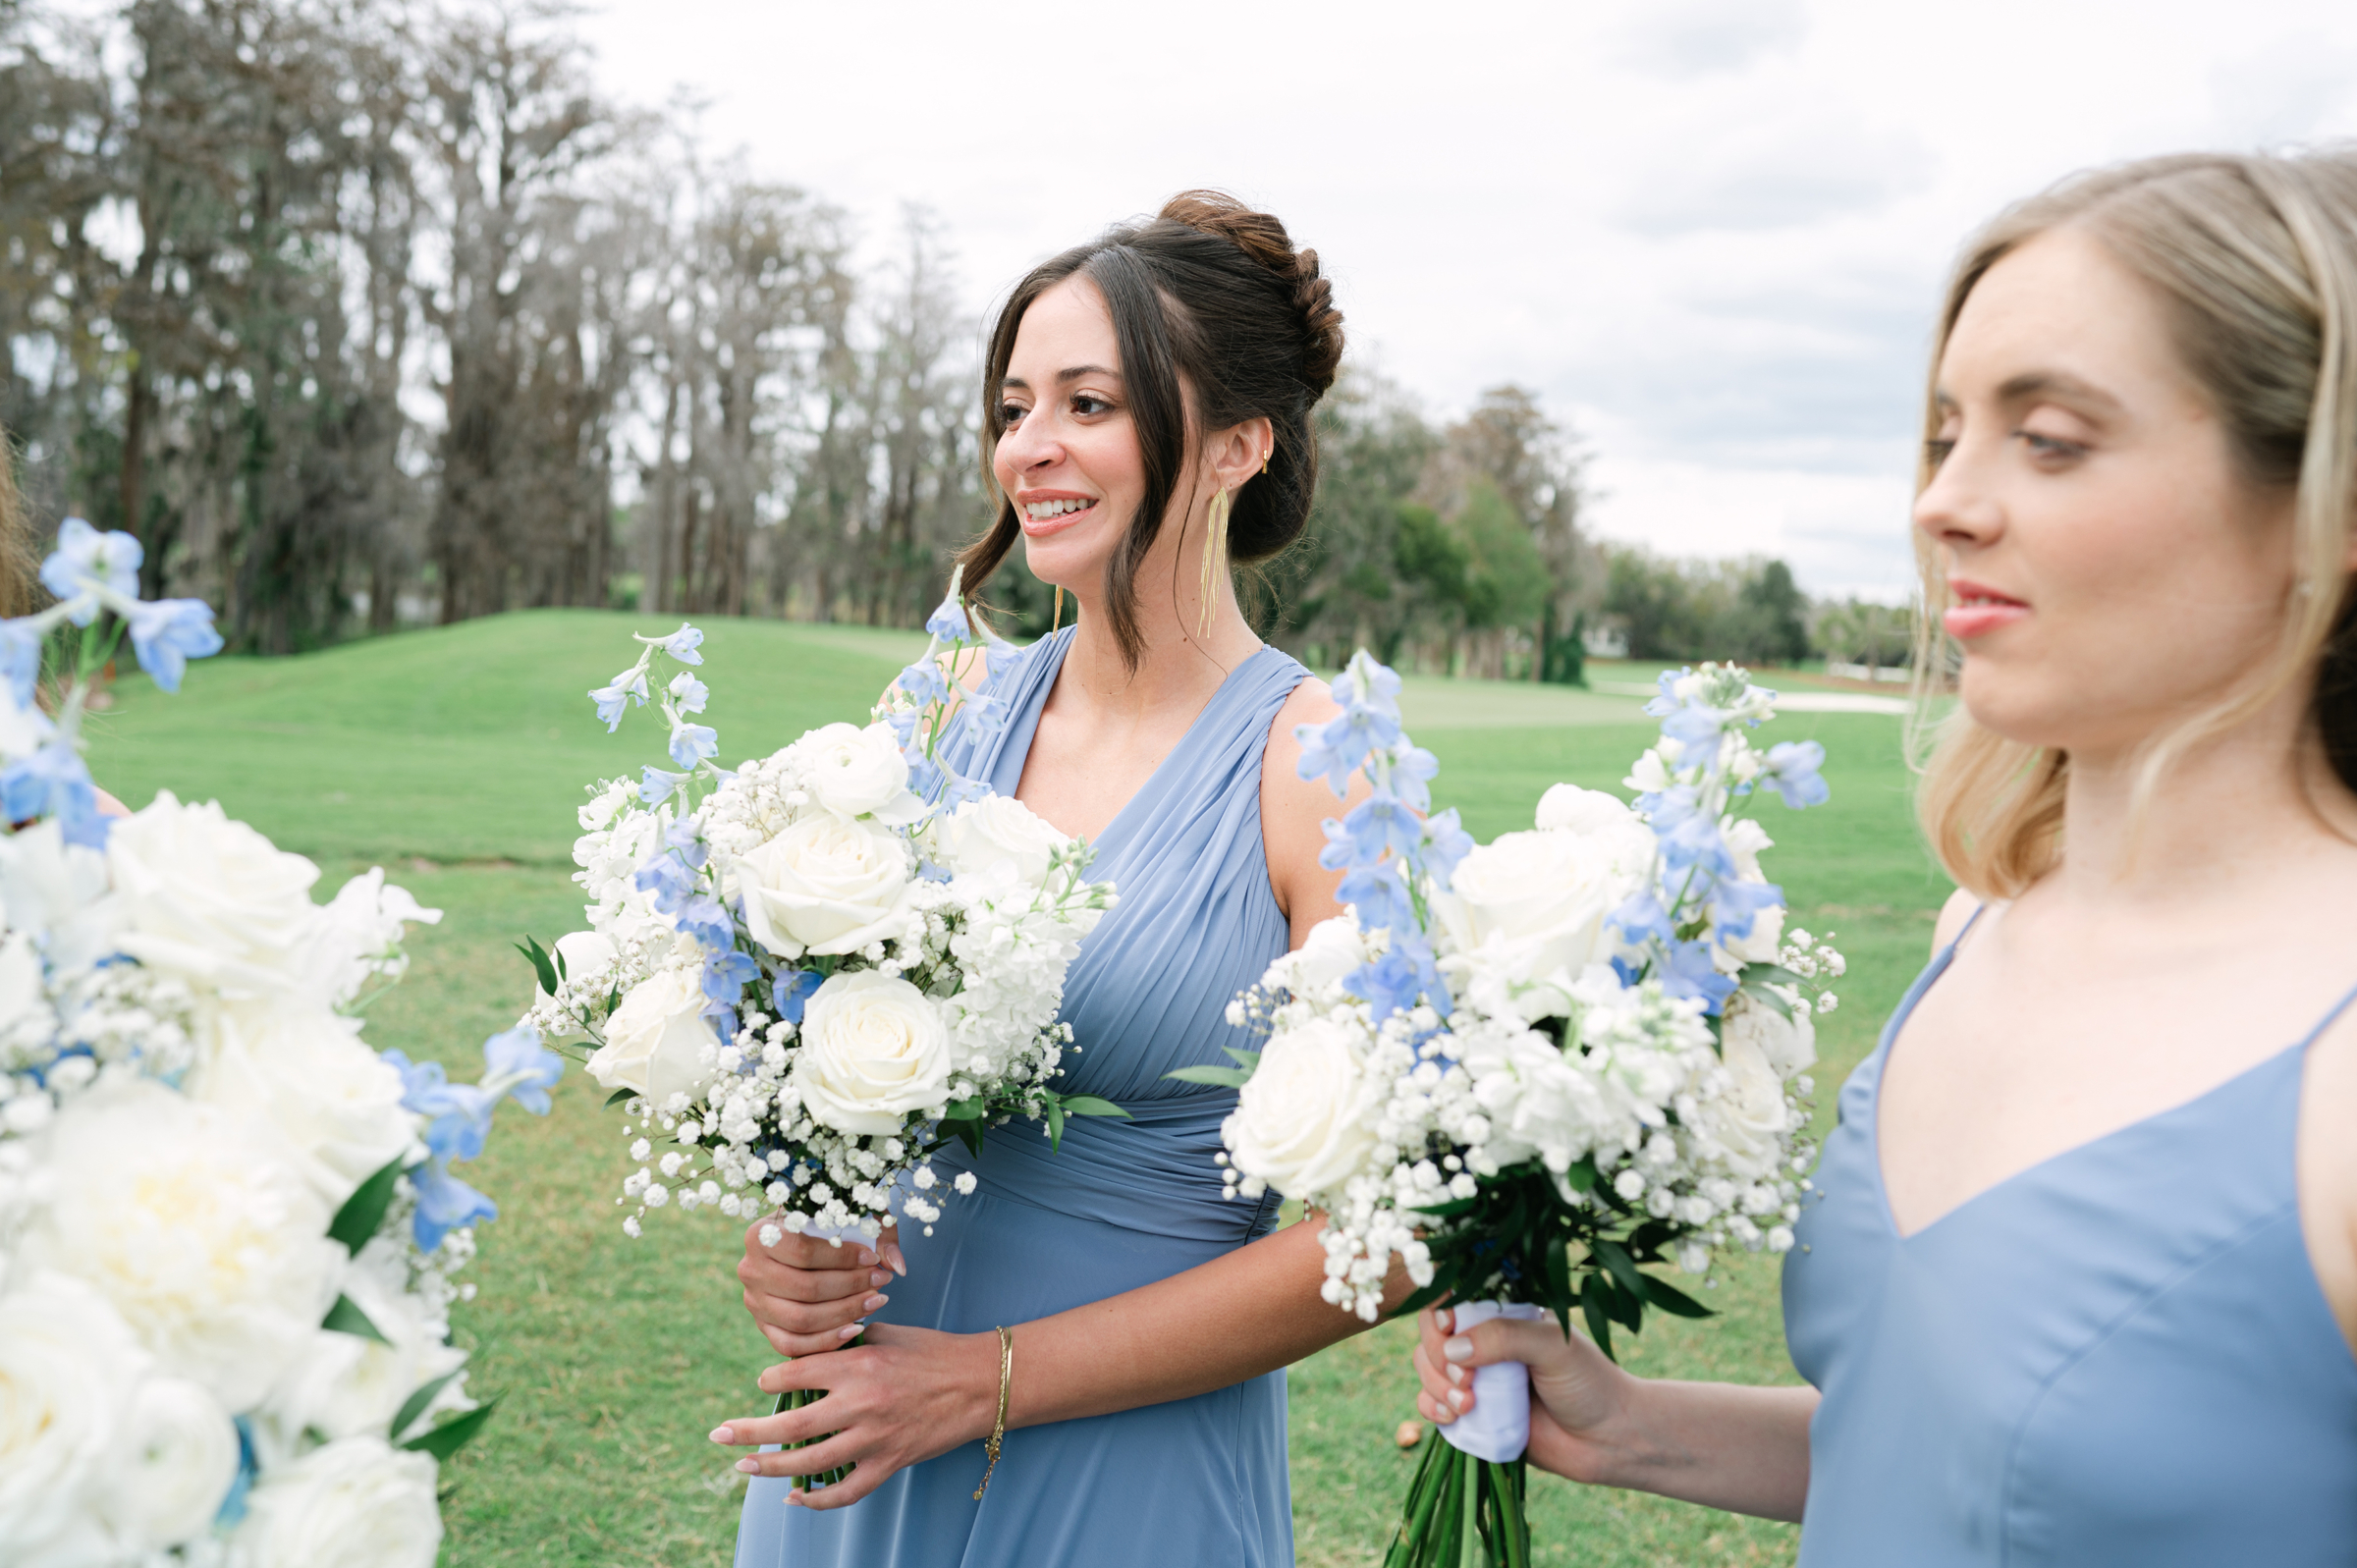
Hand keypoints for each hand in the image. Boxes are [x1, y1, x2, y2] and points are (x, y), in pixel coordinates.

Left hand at [709, 1323, 996, 1508]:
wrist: (980, 1382)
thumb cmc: (933, 1351)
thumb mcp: (887, 1334)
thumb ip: (845, 1344)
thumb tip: (806, 1354)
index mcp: (858, 1363)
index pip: (794, 1373)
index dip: (770, 1380)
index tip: (762, 1384)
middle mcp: (861, 1402)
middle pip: (790, 1423)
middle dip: (748, 1431)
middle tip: (719, 1435)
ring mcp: (875, 1437)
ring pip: (810, 1462)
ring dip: (771, 1467)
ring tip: (744, 1466)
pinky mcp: (890, 1463)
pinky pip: (846, 1491)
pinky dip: (816, 1499)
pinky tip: (794, 1497)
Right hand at [737, 1217, 906, 1356]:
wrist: (805, 1239)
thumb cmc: (831, 1225)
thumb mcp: (854, 1217)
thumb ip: (877, 1235)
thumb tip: (895, 1265)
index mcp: (761, 1234)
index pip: (803, 1252)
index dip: (843, 1258)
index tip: (873, 1259)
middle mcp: (750, 1269)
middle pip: (805, 1288)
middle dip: (851, 1287)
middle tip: (881, 1280)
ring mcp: (754, 1301)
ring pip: (801, 1320)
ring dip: (845, 1313)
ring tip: (875, 1300)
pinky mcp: (763, 1326)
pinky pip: (792, 1345)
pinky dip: (826, 1341)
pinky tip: (855, 1328)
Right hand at [1412, 1304, 1635, 1485]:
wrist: (1610, 1441)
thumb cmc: (1590, 1383)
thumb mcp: (1553, 1346)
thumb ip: (1505, 1337)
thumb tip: (1452, 1348)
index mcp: (1504, 1316)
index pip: (1453, 1300)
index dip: (1440, 1315)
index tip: (1449, 1331)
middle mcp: (1485, 1343)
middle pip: (1431, 1335)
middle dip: (1439, 1358)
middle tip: (1468, 1381)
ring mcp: (1477, 1379)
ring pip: (1426, 1368)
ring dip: (1435, 1386)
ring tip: (1468, 1406)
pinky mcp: (1473, 1415)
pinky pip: (1431, 1404)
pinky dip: (1431, 1407)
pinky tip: (1451, 1417)